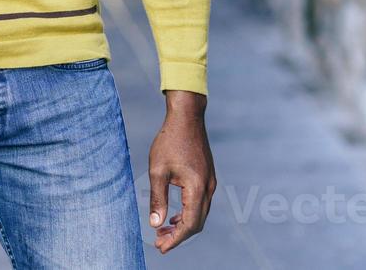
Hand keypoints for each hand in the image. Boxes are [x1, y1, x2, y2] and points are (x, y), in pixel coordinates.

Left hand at [147, 91, 215, 253]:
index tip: (160, 248)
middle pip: (197, 223)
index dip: (175, 240)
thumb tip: (155, 224)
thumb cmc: (170, 141)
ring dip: (183, 225)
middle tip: (159, 242)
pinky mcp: (207, 177)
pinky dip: (188, 213)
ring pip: (200, 214)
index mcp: (197, 188)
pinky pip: (200, 203)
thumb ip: (157, 199)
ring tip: (163, 230)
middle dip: (179, 236)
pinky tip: (173, 215)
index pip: (189, 224)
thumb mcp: (158, 171)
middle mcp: (208, 188)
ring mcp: (210, 182)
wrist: (187, 117)